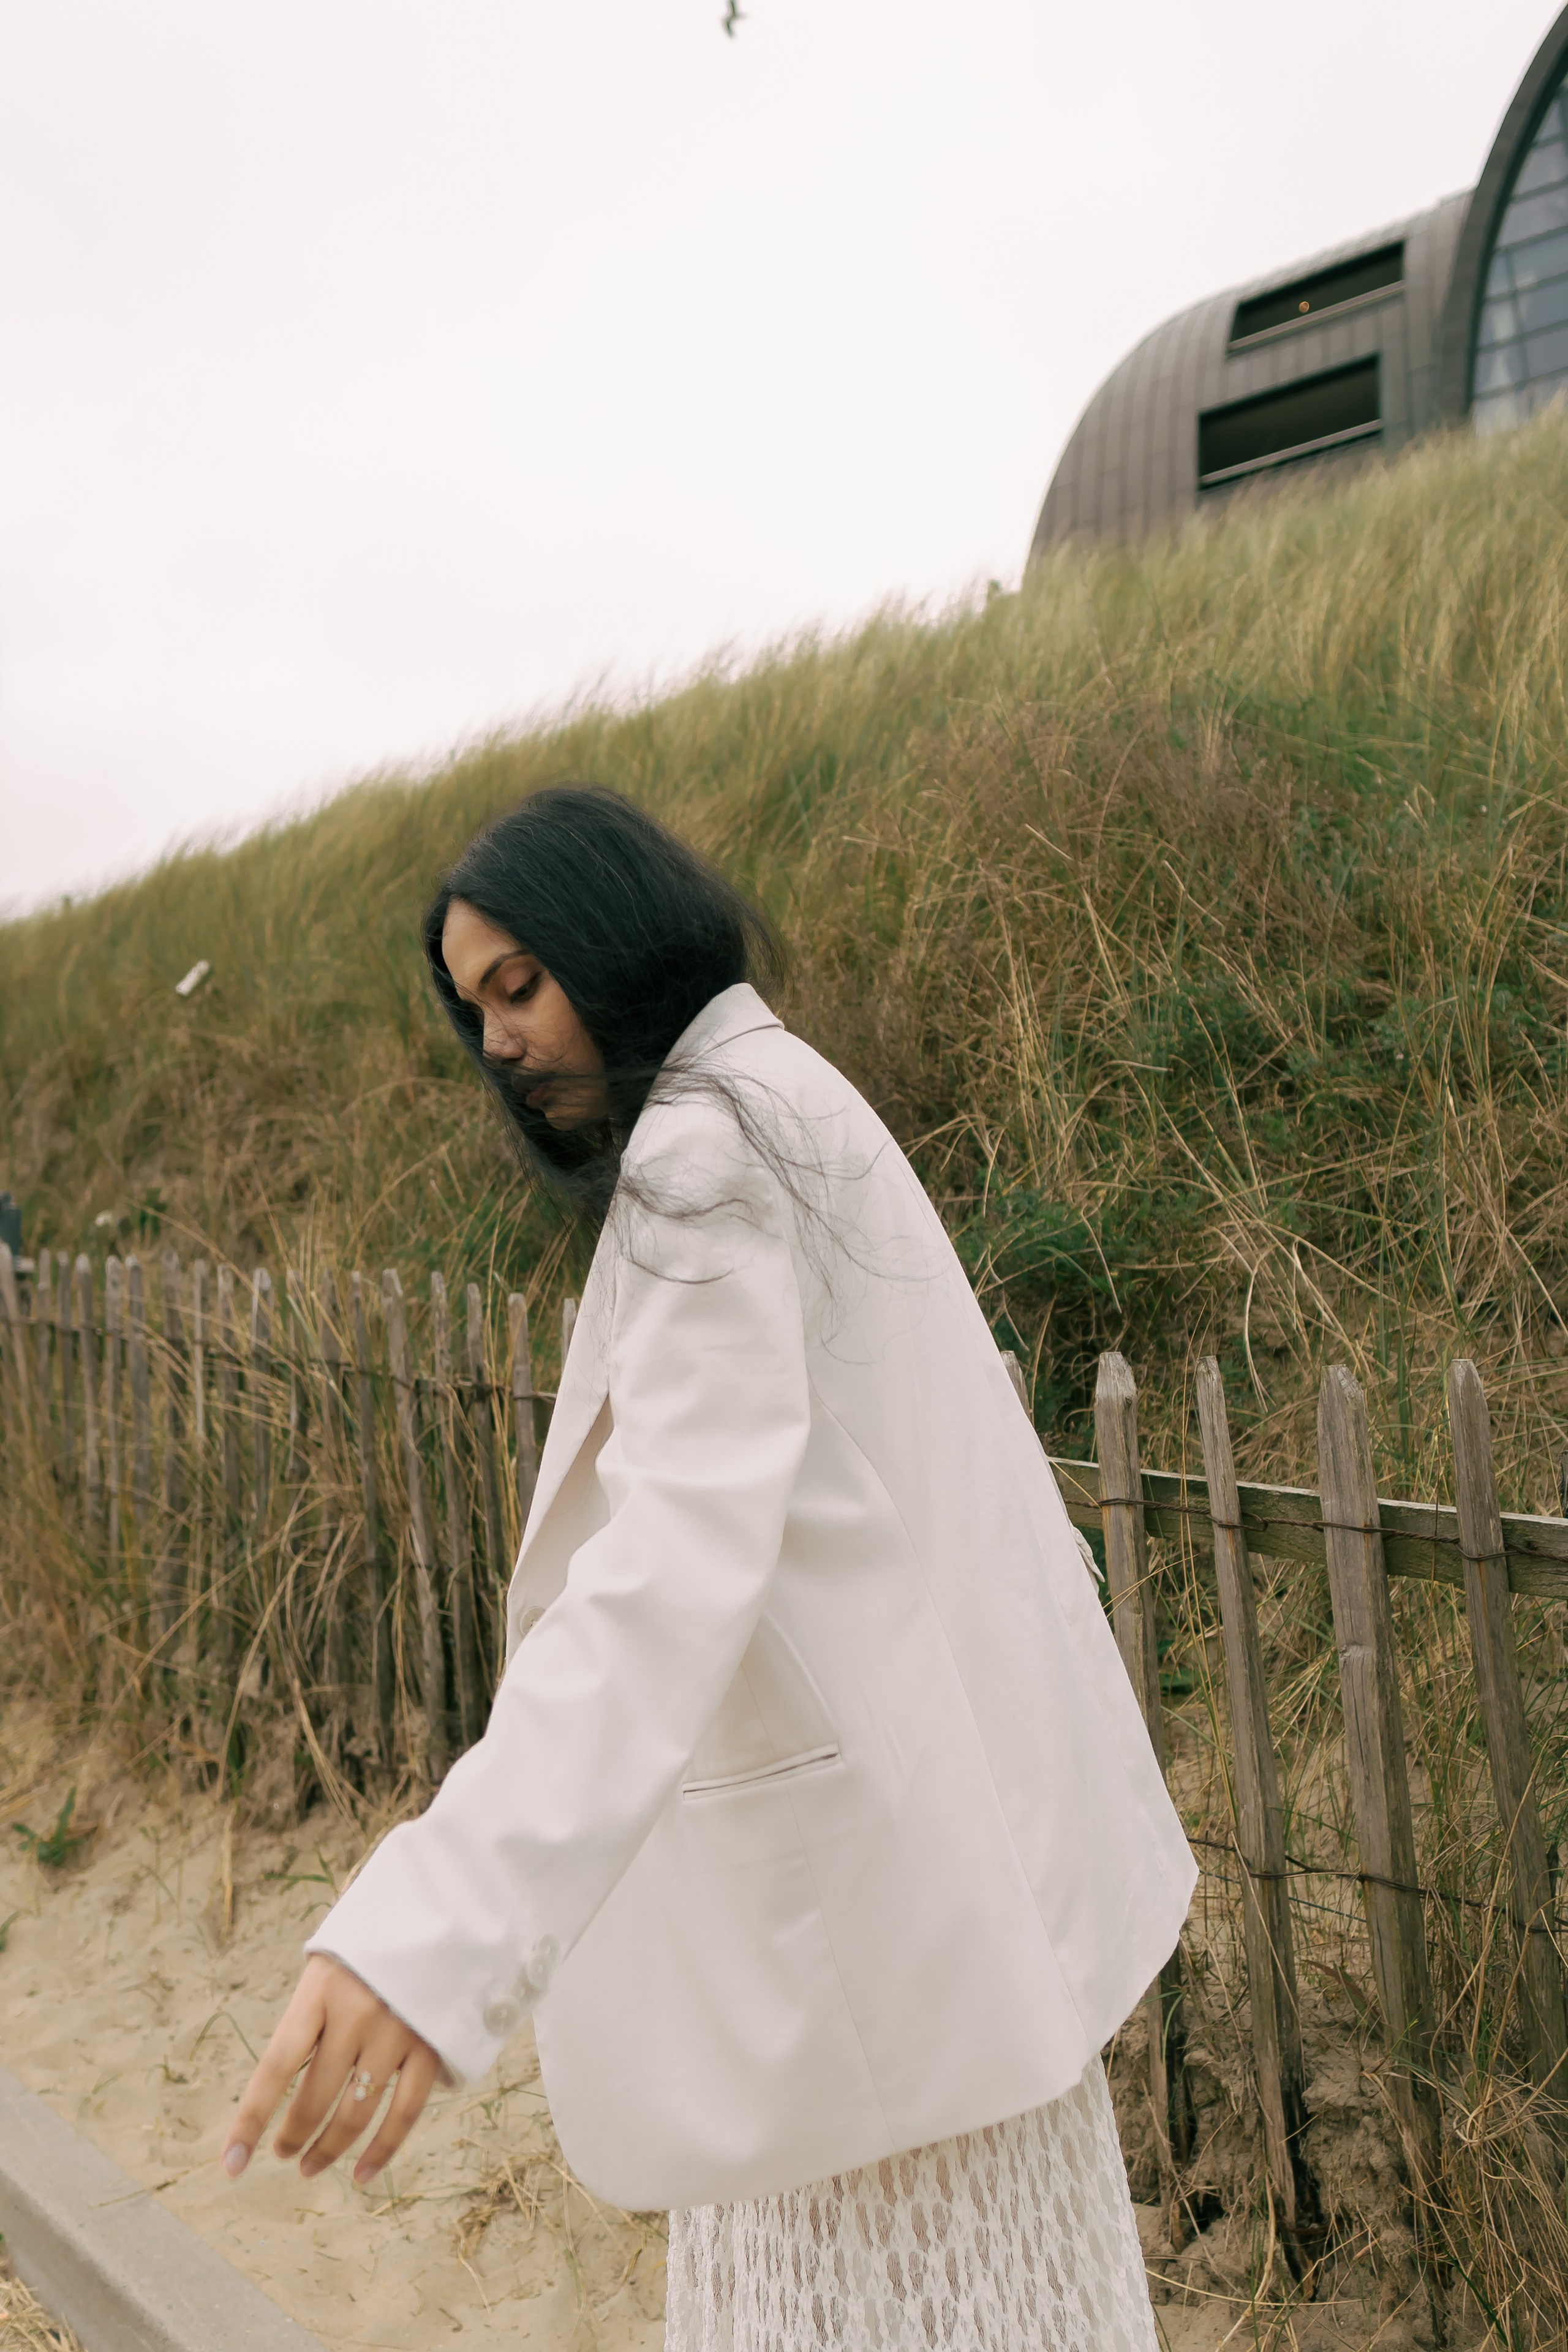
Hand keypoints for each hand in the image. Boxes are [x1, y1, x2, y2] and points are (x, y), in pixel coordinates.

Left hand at [222, 1954, 442, 2187]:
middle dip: (292, 2136)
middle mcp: (357, 2013)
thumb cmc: (369, 1945)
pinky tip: (363, 2174)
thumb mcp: (327, 1965)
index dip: (250, 2120)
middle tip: (282, 2153)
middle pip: (314, 2096)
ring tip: (310, 2165)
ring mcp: (397, 2032)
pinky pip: (405, 2112)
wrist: (439, 1908)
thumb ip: (308, 2018)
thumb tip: (283, 2085)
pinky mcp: (432, 2045)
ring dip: (328, 2148)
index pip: (275, 2067)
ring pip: (356, 2112)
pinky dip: (383, 2150)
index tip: (230, 2163)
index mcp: (320, 1989)